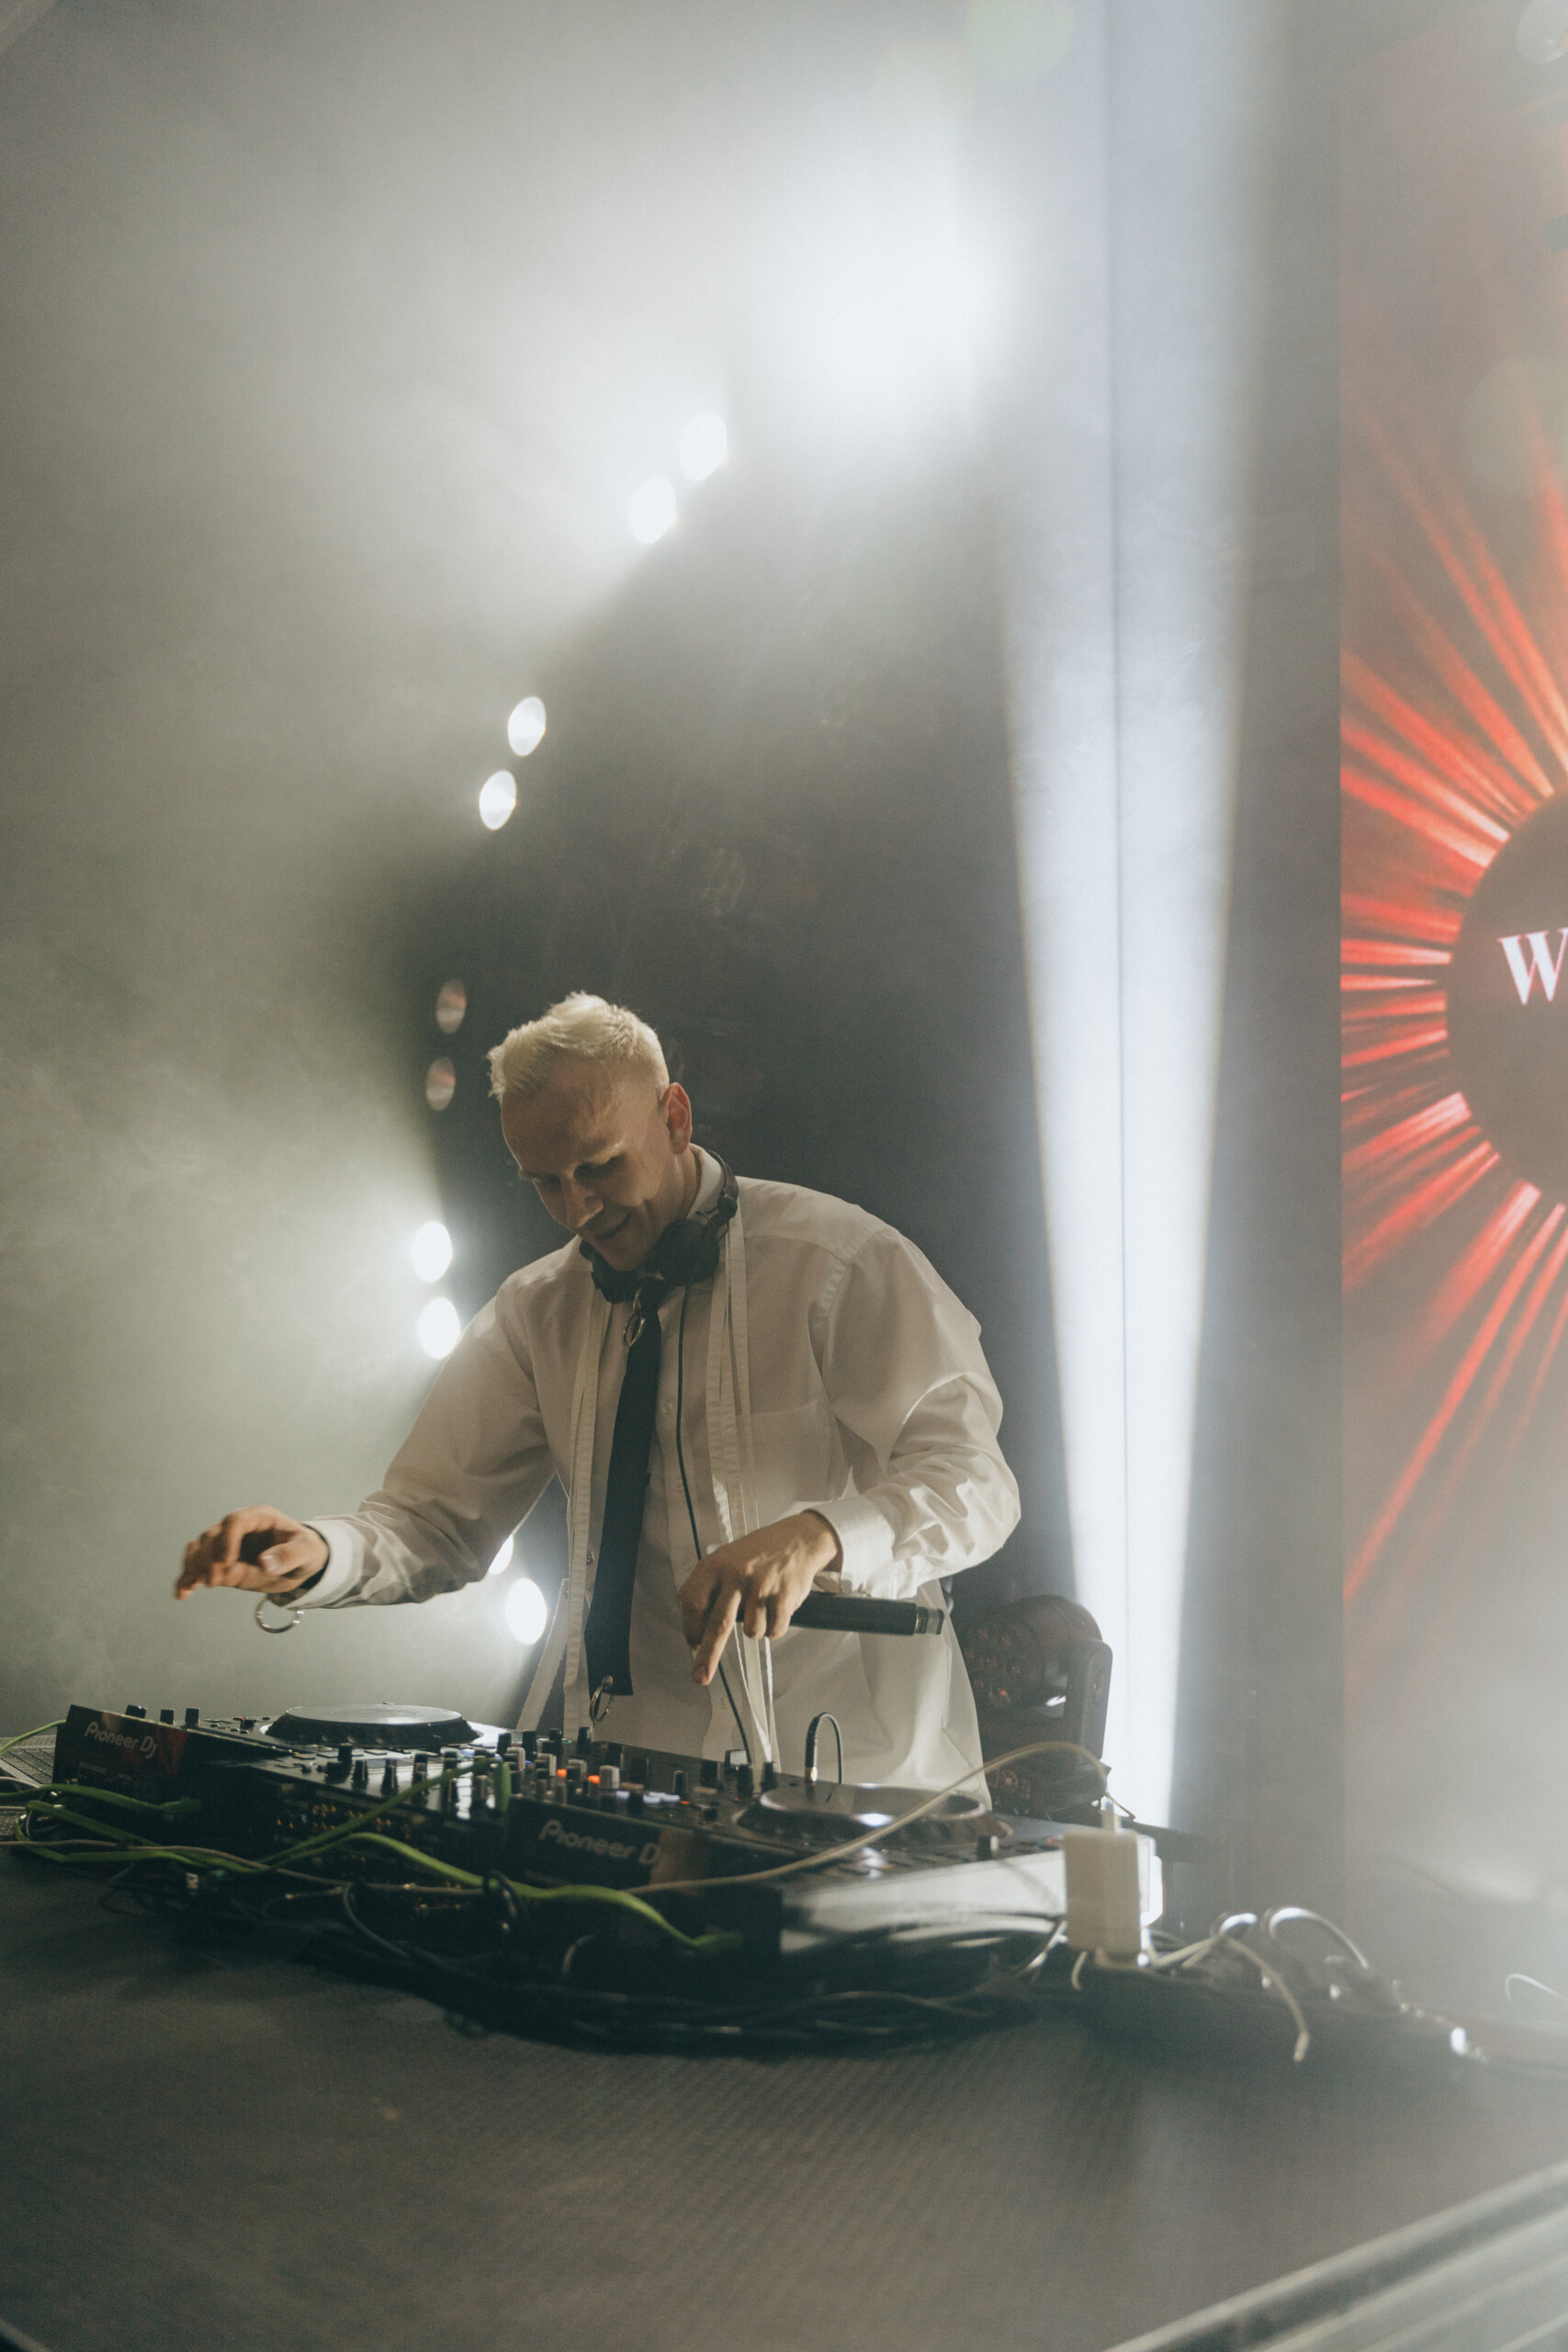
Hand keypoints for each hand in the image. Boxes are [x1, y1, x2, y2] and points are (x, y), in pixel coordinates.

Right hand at [174, 1508, 327, 1599]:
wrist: (300, 1561)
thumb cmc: (304, 1551)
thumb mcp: (306, 1552)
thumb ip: (288, 1556)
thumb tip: (265, 1563)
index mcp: (259, 1517)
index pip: (235, 1521)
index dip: (227, 1540)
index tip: (227, 1562)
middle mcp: (238, 1527)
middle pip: (212, 1535)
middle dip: (209, 1559)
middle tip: (214, 1582)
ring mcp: (225, 1543)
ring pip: (200, 1548)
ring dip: (193, 1567)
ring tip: (192, 1587)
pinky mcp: (219, 1560)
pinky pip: (197, 1564)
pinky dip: (188, 1577)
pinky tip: (182, 1593)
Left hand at [678, 1511, 842, 1685]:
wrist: (796, 1540)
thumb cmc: (756, 1554)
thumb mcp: (723, 1559)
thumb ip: (707, 1588)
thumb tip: (694, 1631)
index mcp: (715, 1565)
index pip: (692, 1603)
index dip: (691, 1628)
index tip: (693, 1643)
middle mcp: (737, 1574)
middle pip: (717, 1625)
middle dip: (707, 1656)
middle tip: (700, 1677)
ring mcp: (762, 1586)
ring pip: (751, 1632)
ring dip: (755, 1628)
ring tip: (761, 1607)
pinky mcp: (784, 1597)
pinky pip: (774, 1631)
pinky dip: (774, 1627)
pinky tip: (776, 1608)